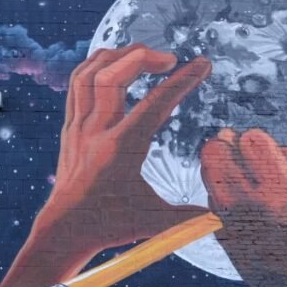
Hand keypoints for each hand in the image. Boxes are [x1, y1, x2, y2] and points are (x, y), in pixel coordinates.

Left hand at [35, 44, 211, 252]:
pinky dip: (96, 66)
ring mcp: (79, 128)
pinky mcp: (70, 128)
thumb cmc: (110, 226)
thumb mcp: (153, 221)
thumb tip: (223, 216)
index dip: (182, 80)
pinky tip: (116, 65)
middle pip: (112, 76)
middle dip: (144, 57)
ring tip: (144, 57)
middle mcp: (96, 133)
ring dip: (117, 56)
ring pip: (89, 74)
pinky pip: (77, 83)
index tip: (203, 64)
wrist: (63, 231)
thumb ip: (189, 217)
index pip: (155, 104)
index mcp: (120, 151)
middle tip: (170, 60)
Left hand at [200, 129, 286, 286]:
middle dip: (225, 144)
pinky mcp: (226, 244)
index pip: (250, 141)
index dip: (257, 138)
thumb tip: (279, 150)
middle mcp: (249, 209)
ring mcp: (232, 228)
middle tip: (236, 143)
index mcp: (283, 194)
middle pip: (214, 155)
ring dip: (220, 169)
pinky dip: (223, 196)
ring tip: (243, 171)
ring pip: (208, 180)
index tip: (267, 147)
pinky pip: (214, 206)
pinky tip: (245, 199)